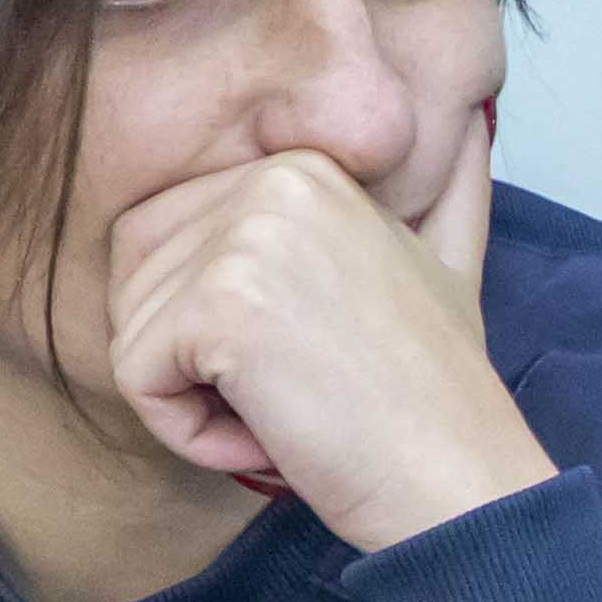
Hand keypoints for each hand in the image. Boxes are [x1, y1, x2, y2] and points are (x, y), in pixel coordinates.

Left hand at [98, 106, 545, 553]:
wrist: (462, 480)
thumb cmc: (442, 399)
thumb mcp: (448, 264)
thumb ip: (446, 191)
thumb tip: (467, 121)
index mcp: (305, 166)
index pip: (165, 235)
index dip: (210, 327)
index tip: (307, 362)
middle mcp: (272, 180)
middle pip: (136, 279)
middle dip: (189, 360)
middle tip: (293, 397)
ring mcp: (245, 238)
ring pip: (133, 332)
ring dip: (195, 403)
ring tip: (292, 417)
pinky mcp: (219, 307)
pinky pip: (137, 381)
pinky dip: (189, 436)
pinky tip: (273, 440)